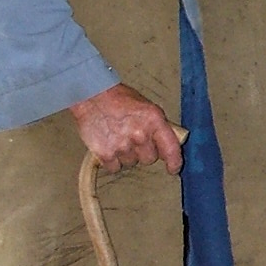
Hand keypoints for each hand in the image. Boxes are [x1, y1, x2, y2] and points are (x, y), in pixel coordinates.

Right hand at [69, 83, 183, 174]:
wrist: (91, 96)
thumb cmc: (120, 99)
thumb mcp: (147, 107)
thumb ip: (157, 126)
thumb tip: (167, 143)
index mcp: (154, 120)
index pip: (170, 148)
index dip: (174, 162)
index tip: (173, 169)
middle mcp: (140, 135)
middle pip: (149, 159)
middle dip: (143, 152)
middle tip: (132, 138)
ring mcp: (123, 145)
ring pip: (131, 163)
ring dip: (126, 155)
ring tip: (118, 137)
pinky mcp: (106, 154)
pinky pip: (115, 167)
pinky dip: (112, 160)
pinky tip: (108, 144)